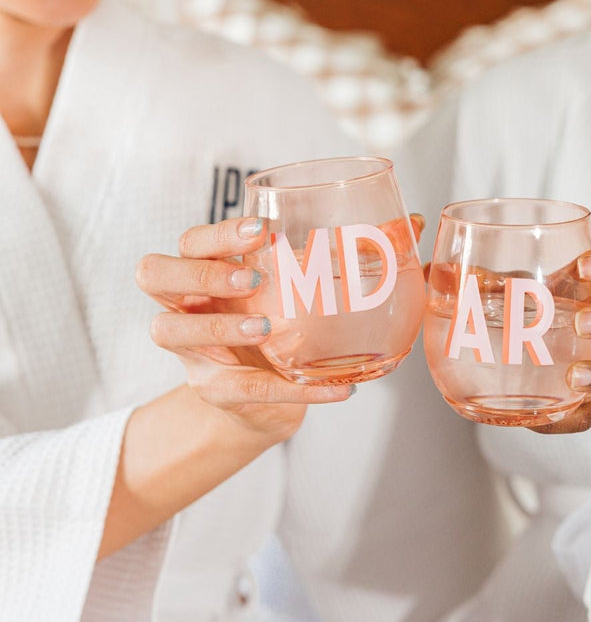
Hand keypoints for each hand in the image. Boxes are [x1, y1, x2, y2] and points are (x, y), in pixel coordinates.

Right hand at [136, 216, 351, 443]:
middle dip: (199, 272)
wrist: (263, 400)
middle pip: (153, 273)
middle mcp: (184, 306)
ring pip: (170, 331)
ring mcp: (192, 351)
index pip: (189, 242)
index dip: (216, 235)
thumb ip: (325, 262)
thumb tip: (406, 221)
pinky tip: (336, 389)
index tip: (260, 231)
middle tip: (248, 280)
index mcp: (204, 273)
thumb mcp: (289, 292)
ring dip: (219, 326)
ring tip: (266, 328)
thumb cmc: (274, 329)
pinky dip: (293, 390)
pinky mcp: (214, 390)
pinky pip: (243, 388)